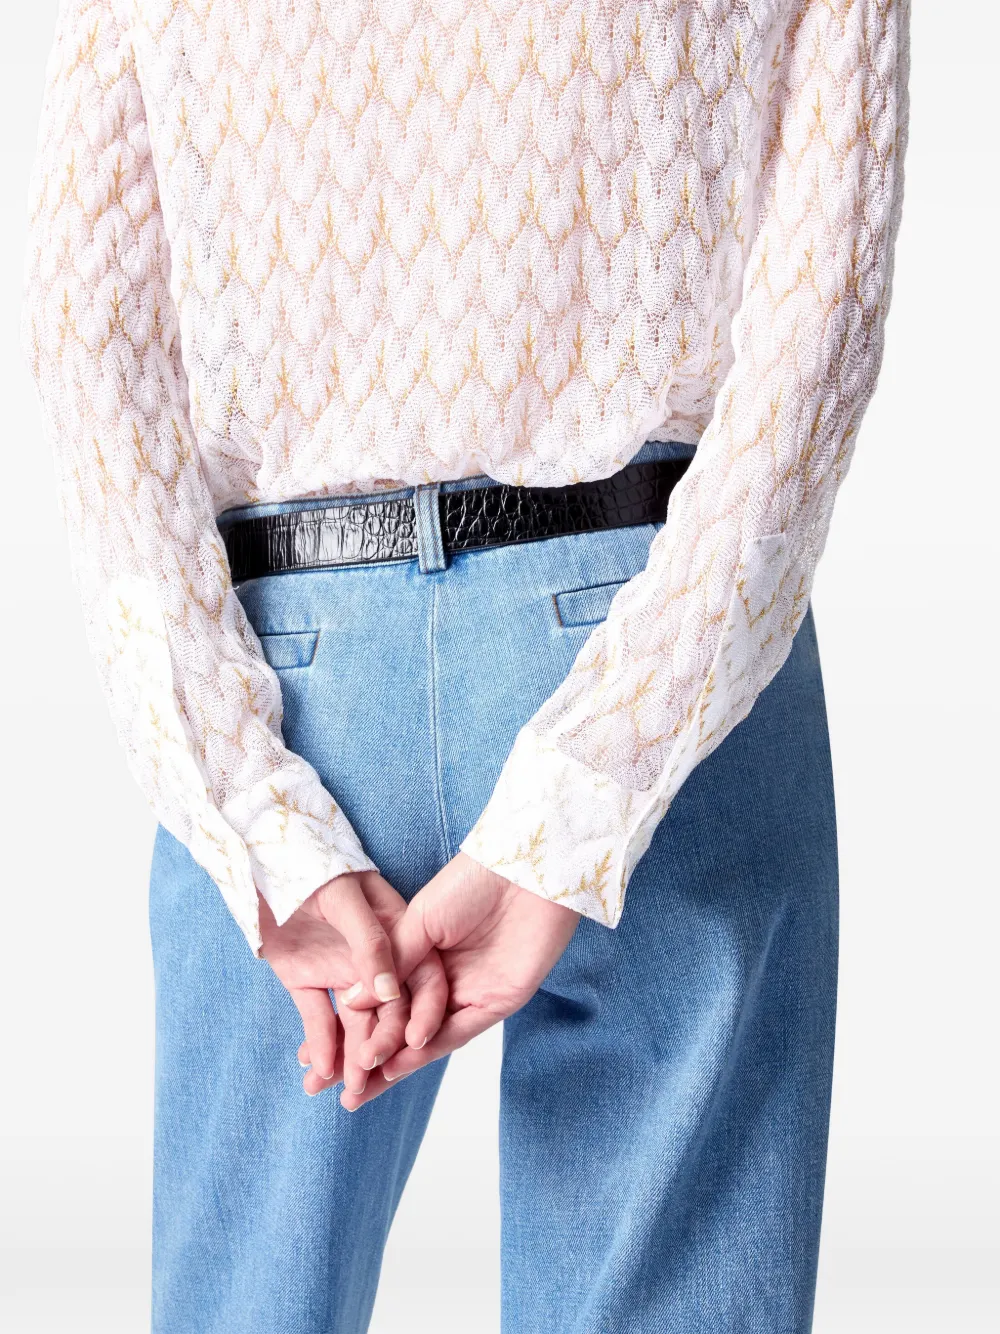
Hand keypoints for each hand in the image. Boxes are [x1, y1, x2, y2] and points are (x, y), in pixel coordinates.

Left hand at [260, 870, 447, 1101]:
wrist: (263, 863)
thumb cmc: (314, 868)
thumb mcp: (346, 899)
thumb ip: (370, 943)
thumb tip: (389, 994)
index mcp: (399, 934)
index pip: (422, 983)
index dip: (421, 1015)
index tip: (412, 1047)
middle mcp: (376, 961)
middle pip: (387, 1013)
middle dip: (379, 1050)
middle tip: (367, 1083)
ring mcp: (342, 974)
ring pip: (353, 1024)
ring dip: (349, 1058)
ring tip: (341, 1092)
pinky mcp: (308, 982)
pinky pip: (318, 1018)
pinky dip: (319, 1044)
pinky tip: (316, 1069)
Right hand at [328, 853, 578, 1109]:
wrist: (523, 871)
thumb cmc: (472, 882)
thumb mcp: (419, 920)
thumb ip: (390, 963)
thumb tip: (351, 1001)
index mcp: (426, 953)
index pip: (388, 998)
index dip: (359, 1022)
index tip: (324, 1046)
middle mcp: (446, 978)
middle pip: (405, 1024)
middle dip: (374, 1054)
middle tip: (340, 1082)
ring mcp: (472, 991)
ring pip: (429, 1037)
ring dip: (397, 1061)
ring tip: (363, 1080)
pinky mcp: (498, 1002)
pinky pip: (458, 1033)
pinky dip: (428, 1052)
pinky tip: (398, 1065)